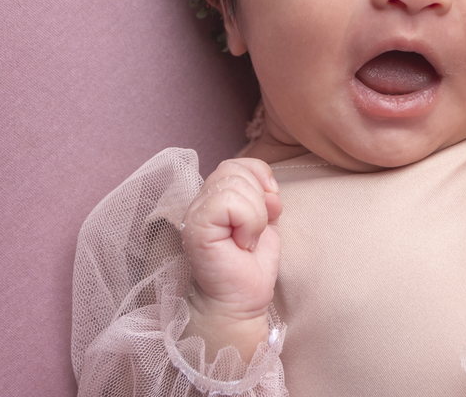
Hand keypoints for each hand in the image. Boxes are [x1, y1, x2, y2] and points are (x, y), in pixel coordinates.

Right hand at [180, 158, 281, 359]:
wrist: (239, 303)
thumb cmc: (250, 268)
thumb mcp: (265, 222)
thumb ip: (264, 197)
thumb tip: (270, 188)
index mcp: (215, 197)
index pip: (237, 164)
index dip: (260, 177)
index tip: (271, 206)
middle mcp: (200, 201)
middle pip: (234, 169)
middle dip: (259, 197)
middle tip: (256, 230)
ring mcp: (194, 213)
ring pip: (233, 182)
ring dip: (255, 214)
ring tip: (247, 240)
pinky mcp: (196, 226)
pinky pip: (228, 201)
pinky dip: (248, 220)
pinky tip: (242, 244)